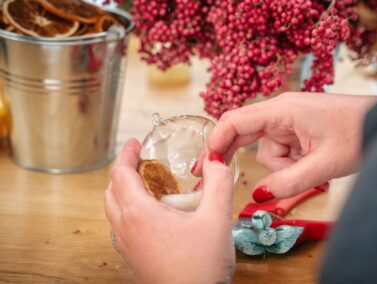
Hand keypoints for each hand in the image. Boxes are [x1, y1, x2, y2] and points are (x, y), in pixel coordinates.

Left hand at [104, 140, 234, 283]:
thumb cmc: (202, 267)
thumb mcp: (217, 219)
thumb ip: (218, 183)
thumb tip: (215, 160)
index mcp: (139, 213)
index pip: (121, 174)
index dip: (126, 154)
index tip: (135, 143)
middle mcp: (126, 228)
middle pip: (111, 190)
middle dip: (123, 171)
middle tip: (141, 161)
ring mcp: (127, 246)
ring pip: (113, 209)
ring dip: (124, 191)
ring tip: (148, 185)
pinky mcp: (133, 259)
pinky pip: (121, 226)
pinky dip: (129, 210)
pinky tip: (153, 215)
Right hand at [194, 92, 376, 199]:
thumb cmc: (357, 135)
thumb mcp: (324, 164)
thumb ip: (288, 182)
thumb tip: (258, 194)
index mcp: (282, 110)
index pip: (236, 121)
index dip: (215, 140)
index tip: (204, 163)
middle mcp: (279, 111)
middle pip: (240, 132)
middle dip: (225, 153)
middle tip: (203, 173)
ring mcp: (286, 120)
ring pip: (265, 149)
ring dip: (281, 166)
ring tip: (310, 169)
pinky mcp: (293, 130)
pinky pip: (279, 150)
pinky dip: (289, 163)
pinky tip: (309, 163)